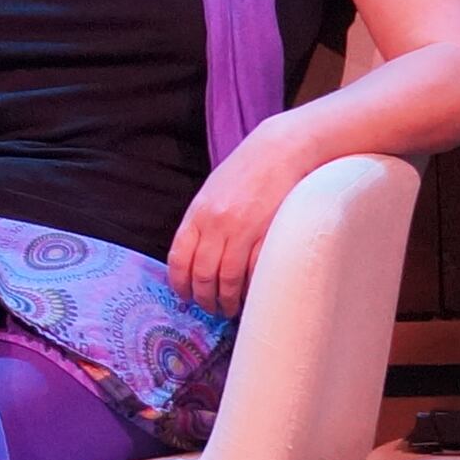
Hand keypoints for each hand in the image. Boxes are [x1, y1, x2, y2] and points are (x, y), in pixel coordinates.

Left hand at [165, 131, 306, 311]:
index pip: (179, 259)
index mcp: (197, 214)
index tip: (185, 296)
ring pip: (227, 280)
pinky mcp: (268, 235)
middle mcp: (216, 224)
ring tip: (230, 308)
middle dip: (204, 299)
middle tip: (210, 308)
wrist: (280, 150)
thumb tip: (192, 253)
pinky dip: (251, 289)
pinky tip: (251, 295)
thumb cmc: (245, 171)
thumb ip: (201, 221)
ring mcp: (242, 231)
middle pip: (202, 275)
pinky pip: (254, 272)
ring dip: (227, 300)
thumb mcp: (212, 191)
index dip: (180, 284)